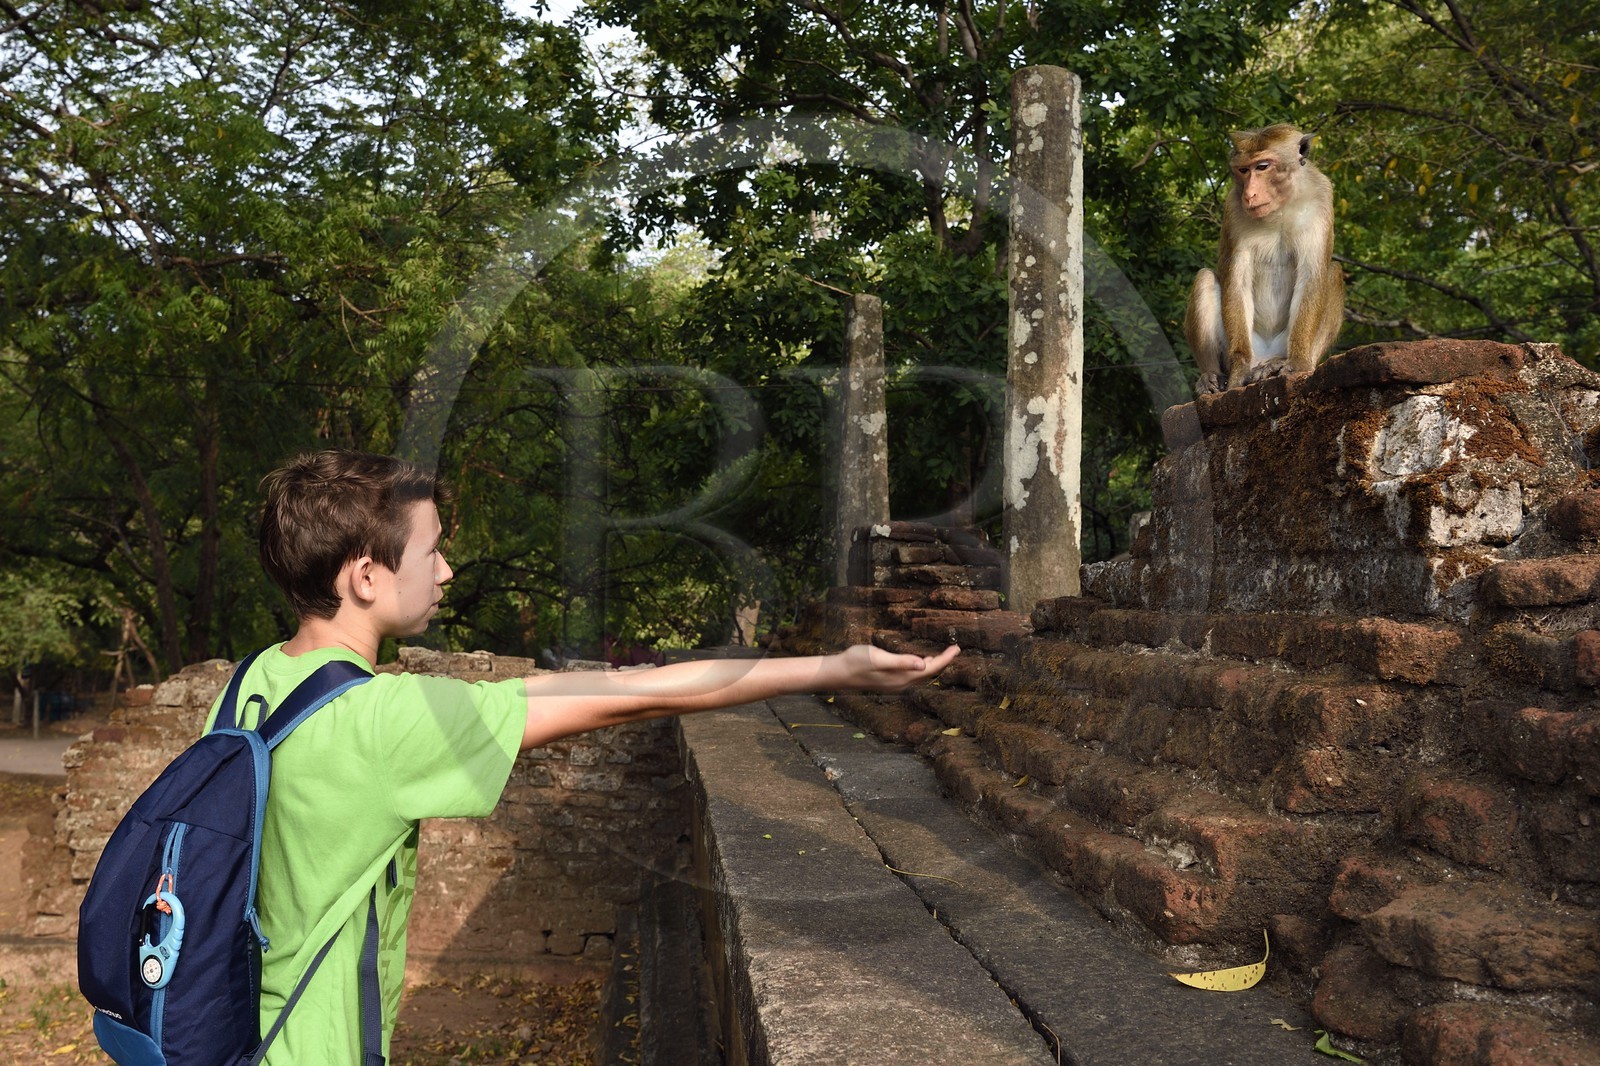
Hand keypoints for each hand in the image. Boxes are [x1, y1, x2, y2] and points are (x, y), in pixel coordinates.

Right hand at [831, 644, 959, 691]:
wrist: (838, 673)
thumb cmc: (856, 661)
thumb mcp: (878, 658)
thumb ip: (901, 661)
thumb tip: (922, 664)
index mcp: (901, 678)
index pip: (930, 669)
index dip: (945, 659)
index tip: (956, 648)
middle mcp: (901, 684)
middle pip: (928, 674)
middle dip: (943, 662)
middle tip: (954, 649)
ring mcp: (895, 684)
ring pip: (920, 676)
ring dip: (933, 665)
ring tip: (943, 654)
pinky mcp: (889, 681)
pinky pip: (912, 676)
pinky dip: (921, 667)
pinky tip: (920, 661)